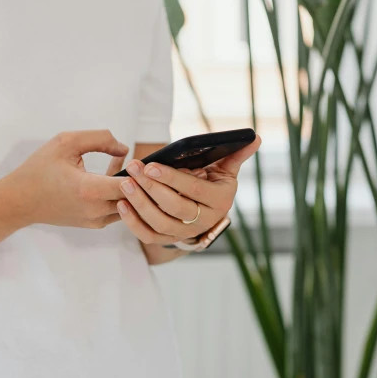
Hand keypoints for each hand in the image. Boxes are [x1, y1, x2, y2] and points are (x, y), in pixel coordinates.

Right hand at [0, 130, 128, 228]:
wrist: (19, 201)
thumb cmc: (40, 169)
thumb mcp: (66, 142)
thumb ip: (100, 139)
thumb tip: (124, 148)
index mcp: (89, 190)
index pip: (131, 185)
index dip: (140, 171)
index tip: (138, 158)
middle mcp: (95, 210)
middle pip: (135, 198)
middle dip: (140, 181)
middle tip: (139, 162)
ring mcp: (95, 220)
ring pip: (129, 206)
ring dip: (131, 188)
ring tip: (125, 166)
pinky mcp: (93, 224)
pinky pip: (117, 210)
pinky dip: (120, 194)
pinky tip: (112, 175)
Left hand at [116, 135, 260, 243]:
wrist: (204, 212)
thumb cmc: (211, 183)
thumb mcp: (225, 169)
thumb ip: (236, 154)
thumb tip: (254, 137)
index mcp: (220, 201)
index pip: (194, 190)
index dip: (172, 179)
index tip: (151, 165)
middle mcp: (204, 221)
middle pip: (174, 207)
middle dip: (151, 187)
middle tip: (134, 169)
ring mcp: (185, 233)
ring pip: (159, 223)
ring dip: (140, 204)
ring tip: (125, 183)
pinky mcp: (168, 240)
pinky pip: (148, 235)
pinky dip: (133, 222)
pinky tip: (122, 204)